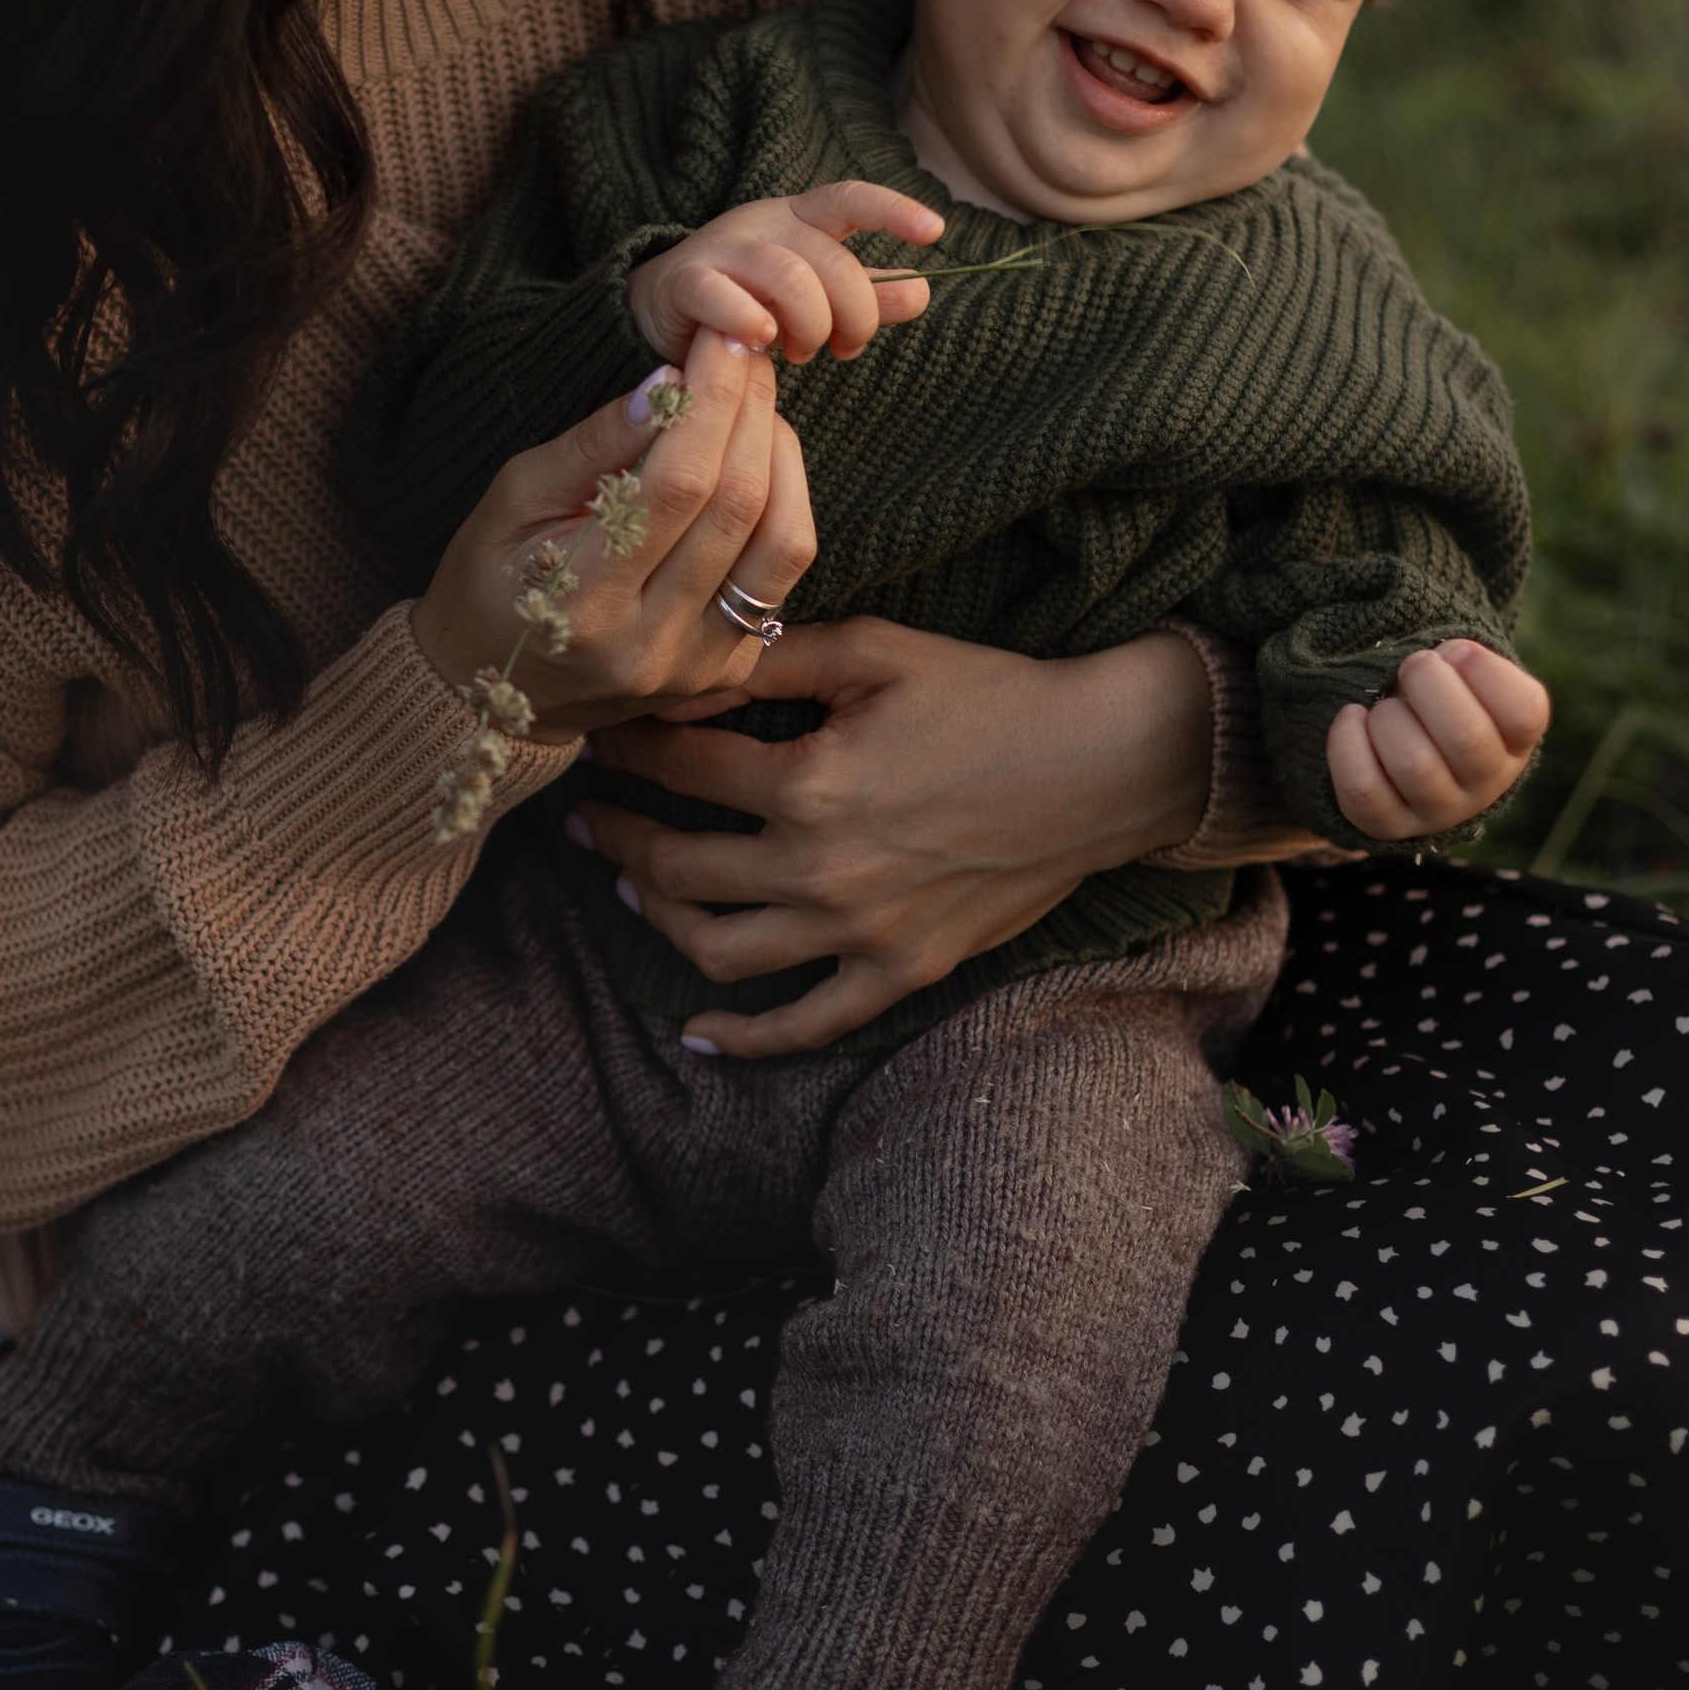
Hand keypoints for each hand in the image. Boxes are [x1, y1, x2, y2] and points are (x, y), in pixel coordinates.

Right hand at [409, 332, 814, 739]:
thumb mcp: (511, 499)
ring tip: (754, 403)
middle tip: (745, 351)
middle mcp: (650, 644)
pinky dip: (784, 505)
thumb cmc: (490, 577)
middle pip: (737, 508)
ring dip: (782, 456)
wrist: (494, 691)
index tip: (719, 340)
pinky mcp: (727, 670)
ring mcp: (697, 666)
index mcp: (583, 603)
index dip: (709, 403)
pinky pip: (780, 577)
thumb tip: (668, 382)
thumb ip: (591, 445)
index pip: (674, 487)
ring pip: (782, 543)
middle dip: (750, 412)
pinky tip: (758, 461)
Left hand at [576, 620, 1216, 1055]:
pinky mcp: (901, 971)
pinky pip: (805, 1025)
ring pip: (719, 951)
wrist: (1098, 765)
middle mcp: (822, 869)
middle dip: (619, 839)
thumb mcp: (874, 651)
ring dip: (660, 921)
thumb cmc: (987, 694)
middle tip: (589, 819)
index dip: (627, 750)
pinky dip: (743, 1038)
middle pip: (678, 868)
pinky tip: (696, 1034)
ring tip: (633, 892)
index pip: (679, 769)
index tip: (602, 740)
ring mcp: (860, 933)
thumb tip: (683, 672)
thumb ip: (770, 662)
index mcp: (809, 783)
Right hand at [626, 182, 939, 365]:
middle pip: (831, 261)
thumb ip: (866, 293)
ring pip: (788, 278)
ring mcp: (721, 250)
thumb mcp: (816, 294)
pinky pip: (722, 297)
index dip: (893, 211)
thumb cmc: (752, 298)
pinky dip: (751, 322)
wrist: (663, 306)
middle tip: (843, 349)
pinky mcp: (683, 282)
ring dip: (809, 326)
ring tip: (800, 352)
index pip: (850, 200)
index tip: (935, 232)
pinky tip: (761, 343)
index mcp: (800, 218)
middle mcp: (763, 225)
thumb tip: (921, 291)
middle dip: (854, 314)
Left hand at [1326, 639, 1548, 839]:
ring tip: (1385, 707)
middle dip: (1427, 683)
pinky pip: (1363, 790)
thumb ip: (1463, 658)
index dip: (1486, 670)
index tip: (1457, 652)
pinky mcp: (1390, 826)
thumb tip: (1450, 656)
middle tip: (1412, 666)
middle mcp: (1486, 784)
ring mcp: (1439, 811)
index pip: (1524, 711)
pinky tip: (1352, 718)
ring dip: (1388, 716)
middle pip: (1466, 736)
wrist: (1408, 748)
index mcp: (1515, 741)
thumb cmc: (1441, 700)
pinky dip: (1347, 743)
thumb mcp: (1464, 676)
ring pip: (1413, 764)